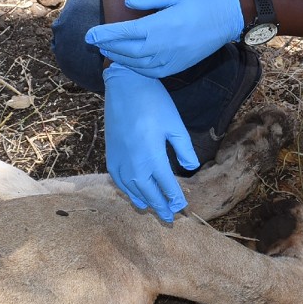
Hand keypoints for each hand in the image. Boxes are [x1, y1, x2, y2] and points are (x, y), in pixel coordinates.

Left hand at [84, 0, 243, 78]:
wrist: (229, 17)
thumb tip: (128, 3)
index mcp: (161, 26)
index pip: (125, 33)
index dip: (105, 34)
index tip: (90, 34)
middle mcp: (164, 46)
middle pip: (128, 51)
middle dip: (109, 47)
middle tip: (95, 43)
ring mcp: (172, 59)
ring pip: (139, 65)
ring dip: (121, 59)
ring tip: (109, 52)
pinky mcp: (179, 66)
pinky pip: (153, 72)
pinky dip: (138, 69)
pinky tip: (131, 63)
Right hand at [101, 63, 197, 221]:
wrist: (125, 85)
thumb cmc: (153, 102)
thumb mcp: (175, 124)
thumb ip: (184, 149)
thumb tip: (191, 167)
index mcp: (152, 157)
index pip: (166, 186)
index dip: (175, 198)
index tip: (182, 208)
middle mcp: (134, 164)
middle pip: (148, 192)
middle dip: (160, 206)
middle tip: (170, 219)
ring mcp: (120, 160)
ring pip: (132, 189)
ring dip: (143, 201)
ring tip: (153, 210)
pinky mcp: (111, 154)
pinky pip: (118, 180)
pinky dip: (126, 190)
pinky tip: (133, 194)